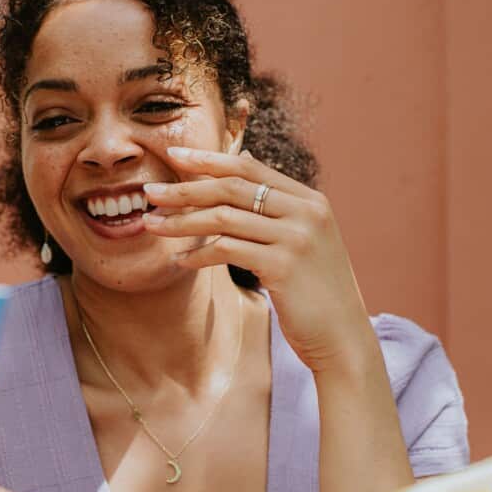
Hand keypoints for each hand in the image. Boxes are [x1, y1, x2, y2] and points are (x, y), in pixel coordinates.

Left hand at [143, 146, 377, 374]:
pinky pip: (227, 250)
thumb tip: (238, 177)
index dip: (209, 160)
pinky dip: (198, 254)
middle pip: (232, 187)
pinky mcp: (283, 266)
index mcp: (310, 200)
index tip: (175, 154)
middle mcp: (306, 211)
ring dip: (182, 221)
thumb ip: (277, 212)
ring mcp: (296, 237)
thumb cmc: (314, 293)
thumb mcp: (302, 243)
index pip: (250, 168)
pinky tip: (179, 261)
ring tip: (152, 224)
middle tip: (149, 191)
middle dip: (185, 187)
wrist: (342, 337)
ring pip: (224, 217)